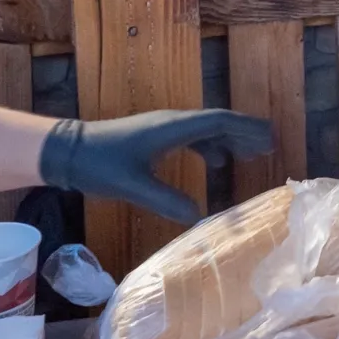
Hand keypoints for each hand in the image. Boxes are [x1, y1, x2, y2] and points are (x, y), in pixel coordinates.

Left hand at [39, 110, 272, 224]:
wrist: (68, 150)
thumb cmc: (99, 164)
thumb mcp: (132, 186)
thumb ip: (166, 200)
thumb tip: (200, 216)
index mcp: (172, 127)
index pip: (218, 121)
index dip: (246, 129)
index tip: (270, 137)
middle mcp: (173, 122)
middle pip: (218, 122)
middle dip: (245, 133)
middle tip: (271, 146)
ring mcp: (164, 128)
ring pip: (206, 129)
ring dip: (230, 139)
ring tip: (252, 154)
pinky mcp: (155, 136)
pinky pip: (193, 137)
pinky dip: (211, 146)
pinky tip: (217, 161)